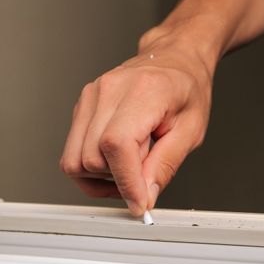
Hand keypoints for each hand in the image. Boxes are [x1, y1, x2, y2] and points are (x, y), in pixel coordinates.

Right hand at [60, 37, 211, 215]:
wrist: (175, 59)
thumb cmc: (187, 88)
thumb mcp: (191, 131)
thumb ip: (165, 166)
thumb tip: (144, 197)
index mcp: (142, 92)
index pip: (116, 145)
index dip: (125, 182)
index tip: (139, 204)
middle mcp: (107, 91)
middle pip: (90, 158)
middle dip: (117, 180)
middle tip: (146, 173)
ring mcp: (90, 97)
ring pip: (74, 160)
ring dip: (102, 176)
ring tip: (133, 164)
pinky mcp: (82, 107)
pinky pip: (73, 152)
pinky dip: (93, 167)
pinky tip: (118, 160)